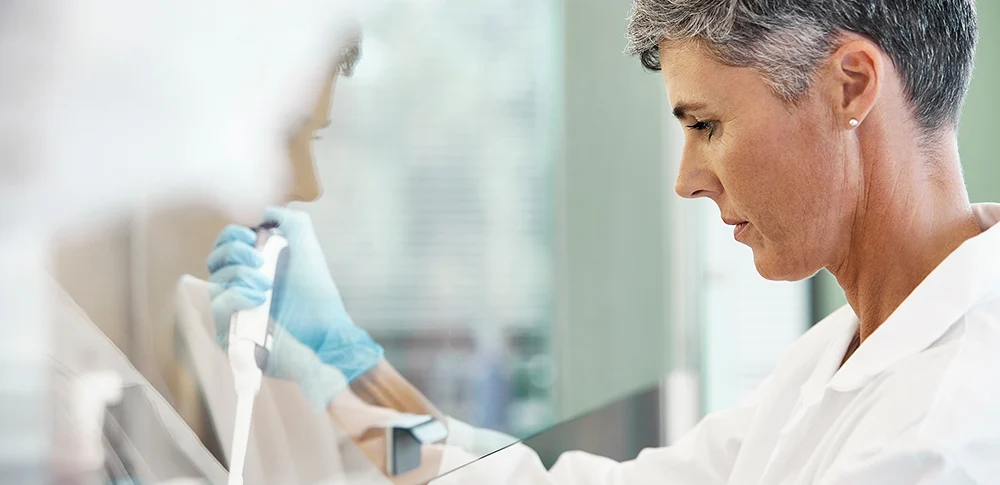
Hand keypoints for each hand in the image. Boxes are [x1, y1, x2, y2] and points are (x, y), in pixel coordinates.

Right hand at [207, 207, 383, 404]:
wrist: (323, 331)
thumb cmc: (316, 294)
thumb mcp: (308, 248)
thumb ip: (291, 221)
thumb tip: (266, 211)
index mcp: (256, 266)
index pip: (226, 244)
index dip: (232, 235)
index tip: (251, 236)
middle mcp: (242, 286)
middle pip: (214, 260)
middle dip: (233, 251)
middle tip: (259, 260)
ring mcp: (235, 309)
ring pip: (215, 281)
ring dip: (240, 274)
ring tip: (266, 284)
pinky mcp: (230, 331)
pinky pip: (217, 305)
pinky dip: (236, 295)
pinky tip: (258, 298)